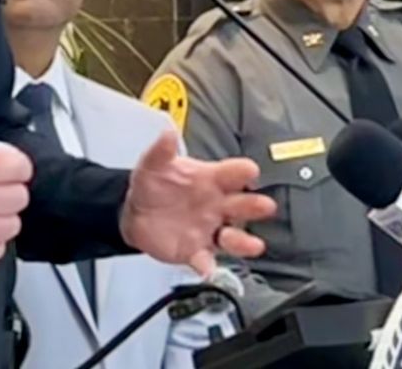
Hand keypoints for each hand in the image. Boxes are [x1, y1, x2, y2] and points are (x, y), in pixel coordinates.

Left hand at [120, 129, 275, 276]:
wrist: (135, 213)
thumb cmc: (154, 185)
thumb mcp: (153, 164)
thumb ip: (161, 151)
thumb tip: (167, 133)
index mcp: (211, 180)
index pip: (233, 173)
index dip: (243, 171)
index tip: (250, 171)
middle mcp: (217, 205)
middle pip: (243, 205)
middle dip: (255, 206)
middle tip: (265, 206)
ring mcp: (209, 229)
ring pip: (234, 237)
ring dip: (243, 242)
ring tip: (253, 245)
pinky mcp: (196, 250)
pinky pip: (206, 260)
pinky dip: (208, 266)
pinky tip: (208, 268)